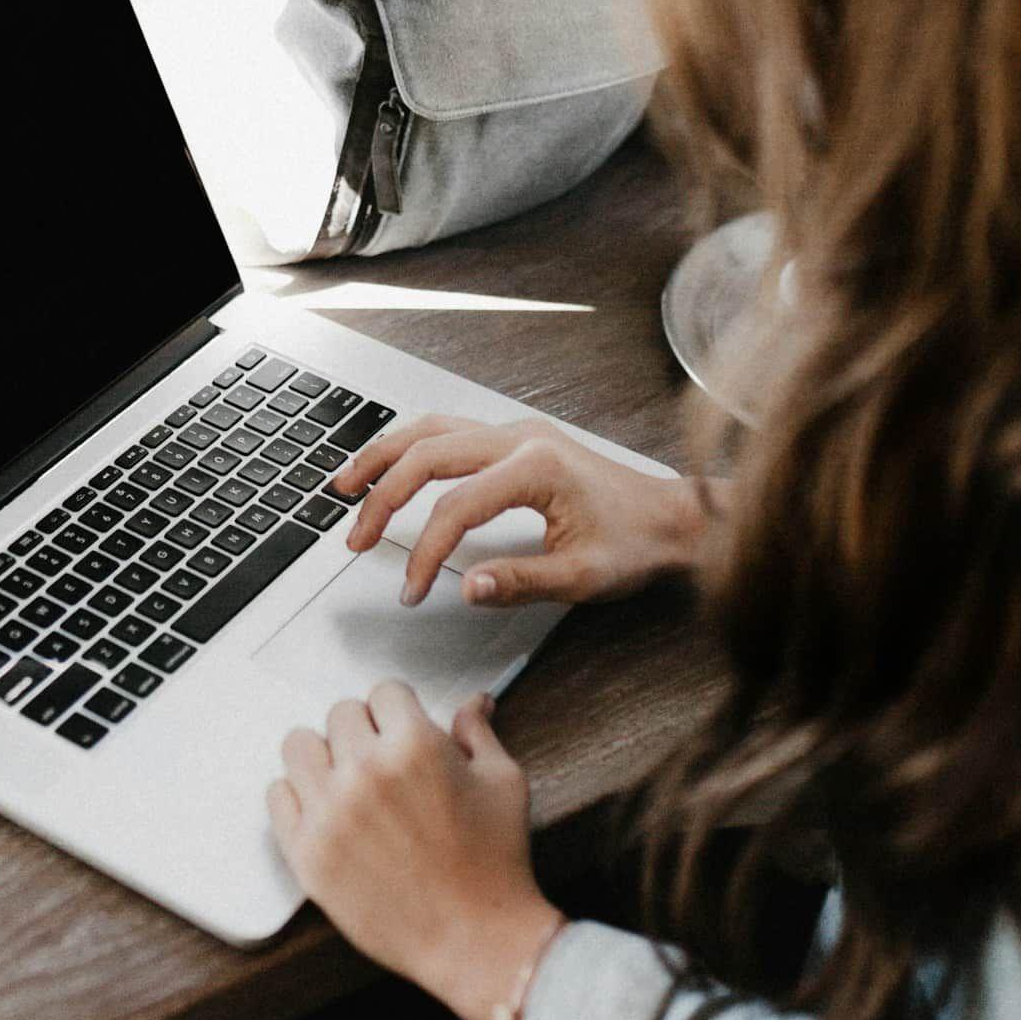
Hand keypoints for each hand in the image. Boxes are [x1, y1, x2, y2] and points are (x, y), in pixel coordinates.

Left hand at [267, 681, 564, 1019]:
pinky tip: (326, 810)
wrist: (475, 940)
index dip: (399, 711)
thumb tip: (474, 702)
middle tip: (382, 762)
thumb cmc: (495, 864)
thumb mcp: (502, 783)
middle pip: (340, 714)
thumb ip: (477, 734)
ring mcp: (329, 813)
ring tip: (347, 780)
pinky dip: (298, 796)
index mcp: (414, 746)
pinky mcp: (306, 853)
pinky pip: (277, 795)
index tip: (403, 730)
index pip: (384, 691)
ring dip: (324, 756)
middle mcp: (365, 772)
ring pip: (299, 745)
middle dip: (365, 731)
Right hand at [334, 414, 709, 607]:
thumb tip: (466, 587)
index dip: (425, 552)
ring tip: (346, 486)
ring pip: (431, 429)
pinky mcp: (517, 438)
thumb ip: (521, 582)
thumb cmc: (637, 544)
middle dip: (383, 497)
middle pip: (428, 454)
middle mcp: (521, 438)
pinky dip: (411, 447)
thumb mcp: (583, 577)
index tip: (412, 590)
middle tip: (356, 539)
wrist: (674, 517)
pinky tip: (391, 466)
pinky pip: (449, 430)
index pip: (455, 507)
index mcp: (536, 468)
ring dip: (385, 456)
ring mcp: (517, 432)